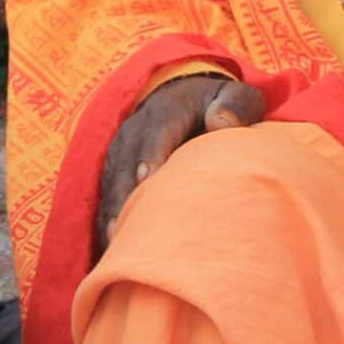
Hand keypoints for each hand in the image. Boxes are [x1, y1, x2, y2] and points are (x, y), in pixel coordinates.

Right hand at [93, 74, 265, 252]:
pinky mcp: (115, 170)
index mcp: (168, 109)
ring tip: (116, 243)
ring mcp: (122, 151)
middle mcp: (136, 129)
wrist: (184, 97)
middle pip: (128, 162)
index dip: (151, 154)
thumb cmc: (218, 105)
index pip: (157, 131)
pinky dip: (108, 219)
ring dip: (113, 211)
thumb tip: (220, 122)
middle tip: (129, 224)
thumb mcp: (235, 96)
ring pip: (113, 182)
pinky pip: (107, 196)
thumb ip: (236, 105)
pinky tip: (112, 247)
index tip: (148, 177)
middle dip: (126, 191)